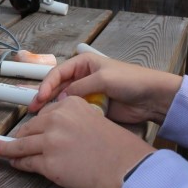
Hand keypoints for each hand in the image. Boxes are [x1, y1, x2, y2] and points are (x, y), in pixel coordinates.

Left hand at [0, 96, 154, 187]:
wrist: (126, 168)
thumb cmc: (117, 148)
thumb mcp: (96, 119)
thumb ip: (74, 119)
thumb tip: (56, 129)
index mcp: (69, 104)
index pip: (45, 112)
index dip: (36, 123)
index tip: (29, 126)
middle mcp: (57, 119)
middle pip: (30, 126)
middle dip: (20, 134)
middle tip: (8, 138)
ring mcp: (50, 141)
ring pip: (21, 144)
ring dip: (7, 147)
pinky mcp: (47, 163)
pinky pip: (27, 162)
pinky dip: (19, 163)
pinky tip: (14, 163)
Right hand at [30, 53, 182, 125]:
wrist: (153, 98)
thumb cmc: (131, 80)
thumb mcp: (103, 79)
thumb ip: (80, 87)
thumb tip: (62, 98)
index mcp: (84, 64)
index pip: (58, 73)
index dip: (47, 84)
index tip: (40, 97)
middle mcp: (83, 77)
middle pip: (58, 87)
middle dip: (45, 97)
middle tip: (34, 109)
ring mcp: (88, 93)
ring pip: (65, 101)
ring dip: (54, 108)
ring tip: (42, 118)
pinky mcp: (94, 108)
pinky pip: (76, 111)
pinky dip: (68, 116)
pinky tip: (59, 123)